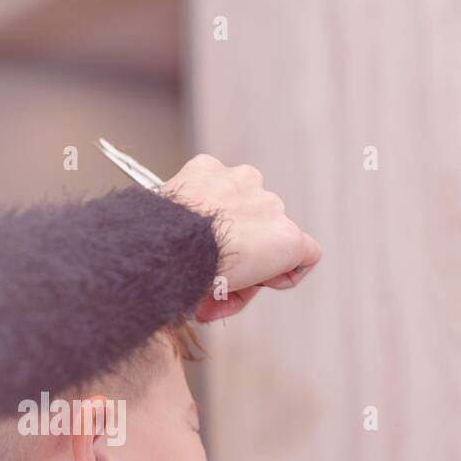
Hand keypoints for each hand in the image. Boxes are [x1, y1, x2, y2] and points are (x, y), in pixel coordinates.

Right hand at [163, 153, 321, 321]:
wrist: (174, 244)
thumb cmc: (156, 240)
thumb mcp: (160, 226)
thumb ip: (178, 238)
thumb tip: (187, 267)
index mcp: (207, 173)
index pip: (223, 204)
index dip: (214, 239)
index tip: (198, 260)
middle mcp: (244, 180)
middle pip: (248, 223)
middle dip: (233, 255)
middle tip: (209, 285)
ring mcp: (270, 206)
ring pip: (270, 241)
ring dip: (251, 268)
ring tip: (226, 287)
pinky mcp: (288, 236)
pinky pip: (305, 254)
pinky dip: (288, 273)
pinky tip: (265, 284)